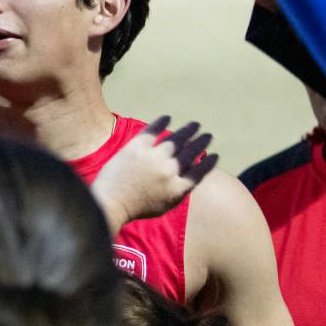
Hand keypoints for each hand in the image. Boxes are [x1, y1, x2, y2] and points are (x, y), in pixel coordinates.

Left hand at [89, 115, 217, 235]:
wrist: (110, 204)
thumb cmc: (135, 208)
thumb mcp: (164, 206)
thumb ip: (179, 191)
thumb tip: (190, 176)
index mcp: (177, 188)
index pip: (200, 172)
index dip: (209, 162)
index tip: (215, 155)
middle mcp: (169, 171)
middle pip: (191, 152)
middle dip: (202, 142)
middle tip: (207, 135)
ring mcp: (153, 158)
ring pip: (176, 139)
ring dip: (188, 130)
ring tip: (195, 125)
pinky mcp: (136, 148)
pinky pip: (152, 131)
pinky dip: (161, 122)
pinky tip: (168, 117)